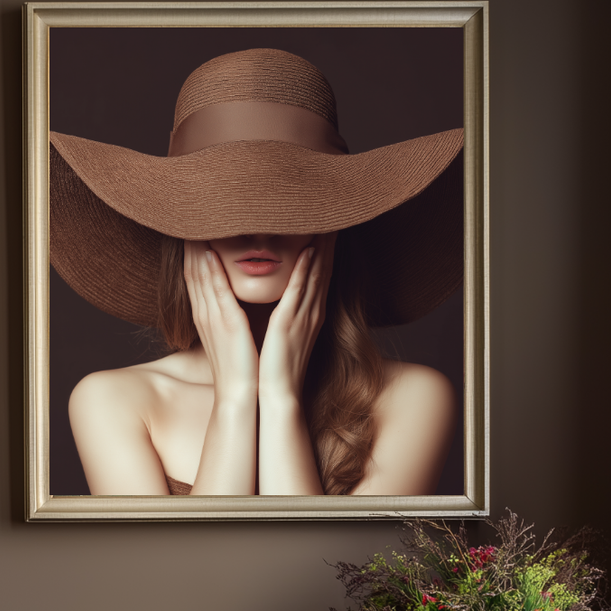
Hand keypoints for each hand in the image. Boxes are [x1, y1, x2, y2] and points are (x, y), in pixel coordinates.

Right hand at [184, 241, 257, 400]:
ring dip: (197, 250)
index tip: (190, 230)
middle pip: (192, 272)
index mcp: (207, 316)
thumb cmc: (240, 365)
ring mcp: (214, 318)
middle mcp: (205, 314)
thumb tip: (230, 302)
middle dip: (188, 245)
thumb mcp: (230, 335)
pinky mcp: (227, 324)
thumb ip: (227, 315)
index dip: (190, 252)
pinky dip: (211, 272)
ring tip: (193, 225)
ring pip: (200, 277)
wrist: (240, 394)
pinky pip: (217, 292)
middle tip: (185, 217)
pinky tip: (208, 253)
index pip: (194, 277)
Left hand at [258, 234, 334, 404]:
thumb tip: (284, 301)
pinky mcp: (289, 323)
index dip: (325, 250)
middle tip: (334, 215)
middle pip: (324, 269)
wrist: (276, 395)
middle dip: (329, 242)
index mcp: (308, 314)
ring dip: (322, 247)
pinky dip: (305, 270)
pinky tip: (309, 251)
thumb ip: (287, 314)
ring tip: (327, 222)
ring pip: (315, 274)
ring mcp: (303, 317)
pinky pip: (299, 291)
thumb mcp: (285, 335)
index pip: (319, 275)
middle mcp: (311, 312)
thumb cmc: (276, 367)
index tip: (327, 227)